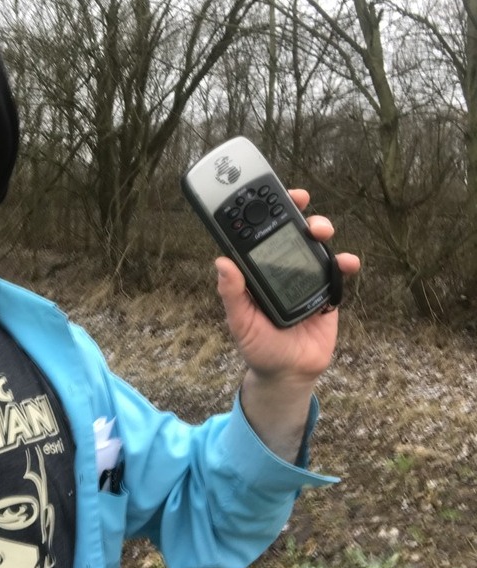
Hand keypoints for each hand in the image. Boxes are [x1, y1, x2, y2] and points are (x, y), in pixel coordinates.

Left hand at [215, 189, 360, 383]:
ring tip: (320, 232)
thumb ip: (232, 294)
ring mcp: (306, 276)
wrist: (289, 373)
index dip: (261, 212)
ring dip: (320, 230)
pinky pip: (338, 271)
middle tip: (300, 202)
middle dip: (296, 211)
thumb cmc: (259, 346)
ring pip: (315, 243)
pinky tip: (347, 262)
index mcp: (256, 271)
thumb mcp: (241, 322)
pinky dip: (344, 262)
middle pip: (289, 230)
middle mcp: (281, 267)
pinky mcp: (327, 291)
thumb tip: (221, 263)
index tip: (264, 194)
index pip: (257, 235)